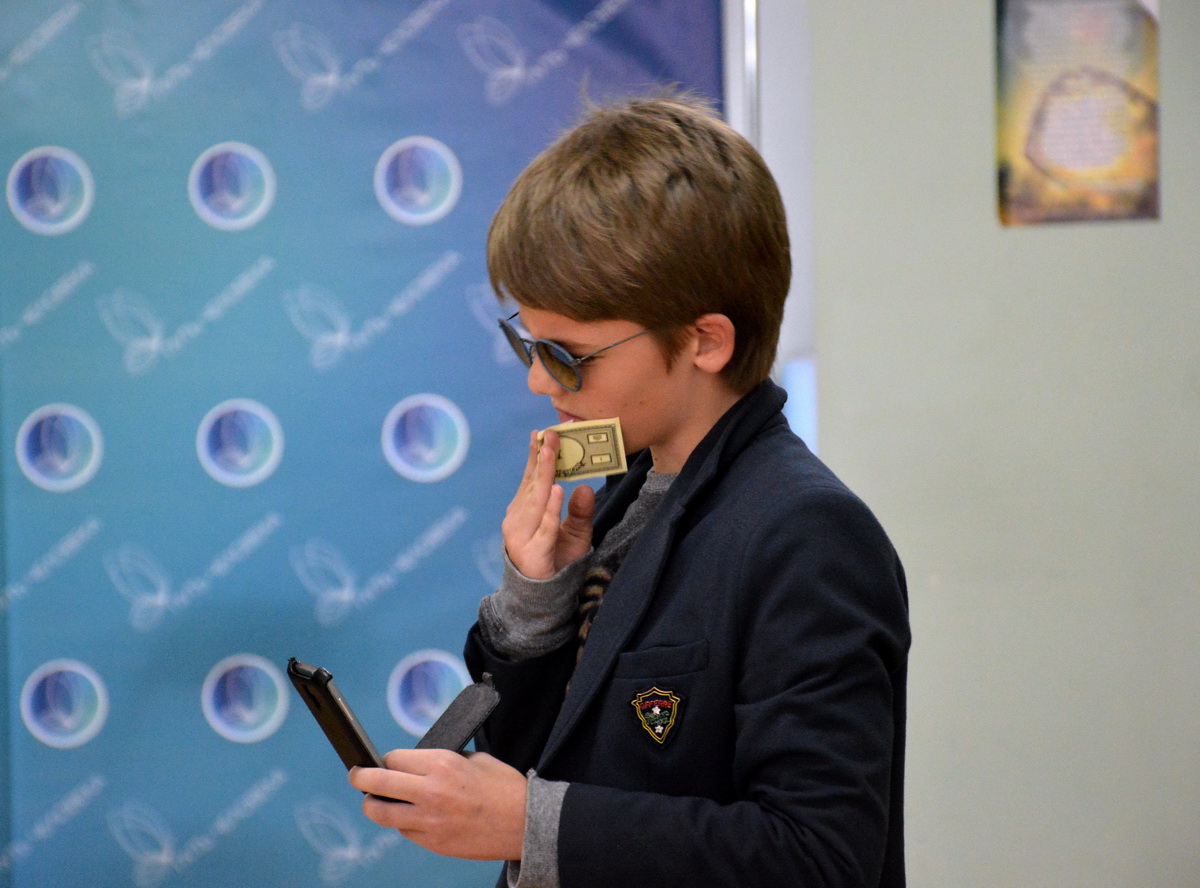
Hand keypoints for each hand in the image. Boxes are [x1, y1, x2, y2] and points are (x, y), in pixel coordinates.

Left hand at [350, 750, 526, 860]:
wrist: (525, 822)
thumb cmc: (503, 787)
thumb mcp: (474, 759)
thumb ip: (442, 761)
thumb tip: (417, 765)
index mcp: (441, 764)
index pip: (393, 758)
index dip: (387, 759)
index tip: (386, 761)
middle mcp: (429, 791)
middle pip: (377, 782)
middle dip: (360, 777)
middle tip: (356, 776)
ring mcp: (429, 820)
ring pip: (381, 813)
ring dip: (373, 805)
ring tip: (373, 801)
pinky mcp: (433, 842)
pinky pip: (404, 830)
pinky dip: (402, 822)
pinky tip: (409, 817)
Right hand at [501, 429, 593, 578]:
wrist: (543, 599)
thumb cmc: (557, 561)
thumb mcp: (576, 534)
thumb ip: (580, 512)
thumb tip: (585, 487)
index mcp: (524, 511)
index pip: (531, 479)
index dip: (536, 456)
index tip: (542, 433)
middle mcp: (518, 519)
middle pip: (534, 485)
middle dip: (542, 458)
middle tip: (550, 434)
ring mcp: (523, 536)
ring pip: (538, 502)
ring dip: (544, 476)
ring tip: (551, 453)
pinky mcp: (534, 553)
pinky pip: (545, 528)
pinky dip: (551, 510)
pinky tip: (558, 490)